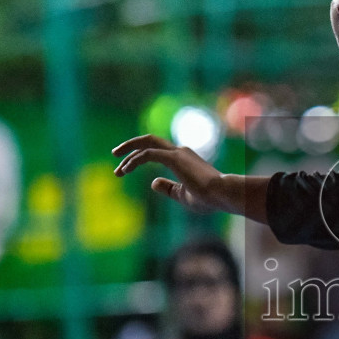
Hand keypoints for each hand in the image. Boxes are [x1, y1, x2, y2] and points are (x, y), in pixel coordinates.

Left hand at [112, 135, 229, 213]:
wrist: (223, 194)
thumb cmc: (209, 198)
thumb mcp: (183, 195)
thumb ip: (168, 188)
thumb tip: (152, 182)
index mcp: (183, 158)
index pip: (157, 151)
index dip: (138, 157)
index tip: (124, 169)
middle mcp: (180, 151)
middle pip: (150, 140)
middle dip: (130, 146)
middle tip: (115, 154)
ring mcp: (177, 153)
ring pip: (147, 144)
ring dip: (129, 153)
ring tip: (117, 169)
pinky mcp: (174, 158)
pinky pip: (148, 154)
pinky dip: (134, 160)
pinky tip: (125, 170)